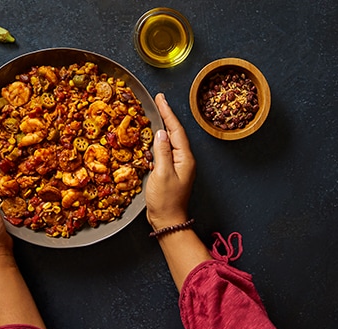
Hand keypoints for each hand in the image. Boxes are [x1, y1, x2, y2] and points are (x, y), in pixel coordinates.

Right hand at [145, 93, 196, 230]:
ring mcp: (178, 166)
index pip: (176, 130)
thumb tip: (161, 133)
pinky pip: (165, 151)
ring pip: (170, 141)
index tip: (161, 98)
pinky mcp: (170, 172)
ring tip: (155, 113)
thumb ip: (162, 152)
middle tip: (158, 100)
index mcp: (185, 158)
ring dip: (162, 127)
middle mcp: (184, 160)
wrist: (168, 221)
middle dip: (166, 116)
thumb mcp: (162, 174)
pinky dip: (158, 141)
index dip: (168, 113)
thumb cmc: (165, 201)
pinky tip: (152, 138)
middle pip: (174, 133)